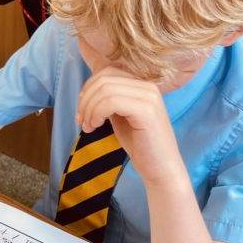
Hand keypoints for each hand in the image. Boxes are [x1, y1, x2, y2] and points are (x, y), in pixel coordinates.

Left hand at [76, 68, 185, 187]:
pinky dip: (96, 113)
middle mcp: (148, 86)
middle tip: (81, 120)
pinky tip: (95, 127)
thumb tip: (88, 89)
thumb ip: (109, 99)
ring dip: (89, 108)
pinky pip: (111, 102)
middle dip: (85, 99)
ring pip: (105, 90)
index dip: (88, 88)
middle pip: (104, 79)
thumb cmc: (140, 144)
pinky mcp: (146, 111)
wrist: (162, 170)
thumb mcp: (120, 115)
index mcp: (142, 85)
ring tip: (88, 126)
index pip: (107, 72)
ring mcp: (149, 97)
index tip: (81, 110)